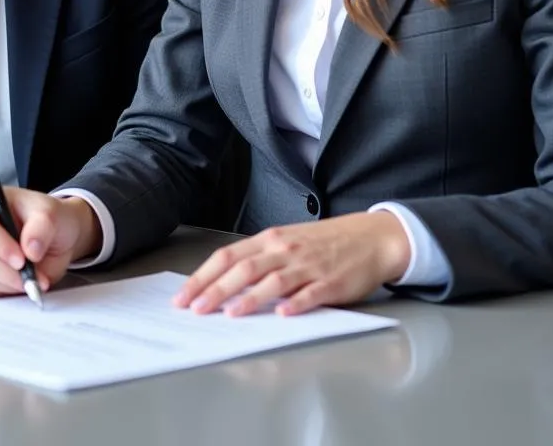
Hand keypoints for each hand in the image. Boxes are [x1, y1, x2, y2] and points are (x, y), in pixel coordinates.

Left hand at [173, 212, 410, 316]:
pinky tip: (284, 314)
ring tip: (231, 314)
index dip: (203, 277)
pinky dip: (296, 303)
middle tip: (195, 310)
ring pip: (273, 280)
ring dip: (251, 298)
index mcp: (270, 239)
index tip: (183, 297)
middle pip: (244, 268)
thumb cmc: (324, 243)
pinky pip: (311, 293)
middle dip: (216, 290)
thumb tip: (222, 283)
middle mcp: (284, 249)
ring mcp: (308, 265)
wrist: (370, 237)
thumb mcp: (287, 242)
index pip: (227, 256)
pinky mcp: (331, 282)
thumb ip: (259, 259)